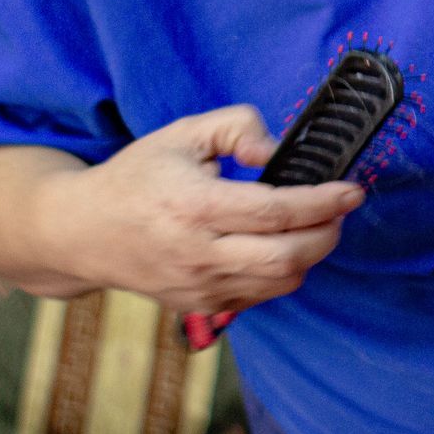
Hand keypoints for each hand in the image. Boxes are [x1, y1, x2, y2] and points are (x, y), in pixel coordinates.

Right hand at [44, 105, 363, 313]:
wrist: (80, 232)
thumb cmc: (137, 177)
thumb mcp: (183, 133)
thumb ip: (237, 126)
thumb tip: (276, 151)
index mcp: (193, 207)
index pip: (274, 212)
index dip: (323, 202)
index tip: (353, 190)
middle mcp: (196, 254)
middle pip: (286, 257)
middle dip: (327, 233)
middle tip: (339, 210)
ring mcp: (197, 287)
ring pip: (279, 283)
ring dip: (311, 255)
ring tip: (315, 226)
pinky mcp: (199, 306)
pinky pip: (260, 296)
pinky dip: (283, 274)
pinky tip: (280, 247)